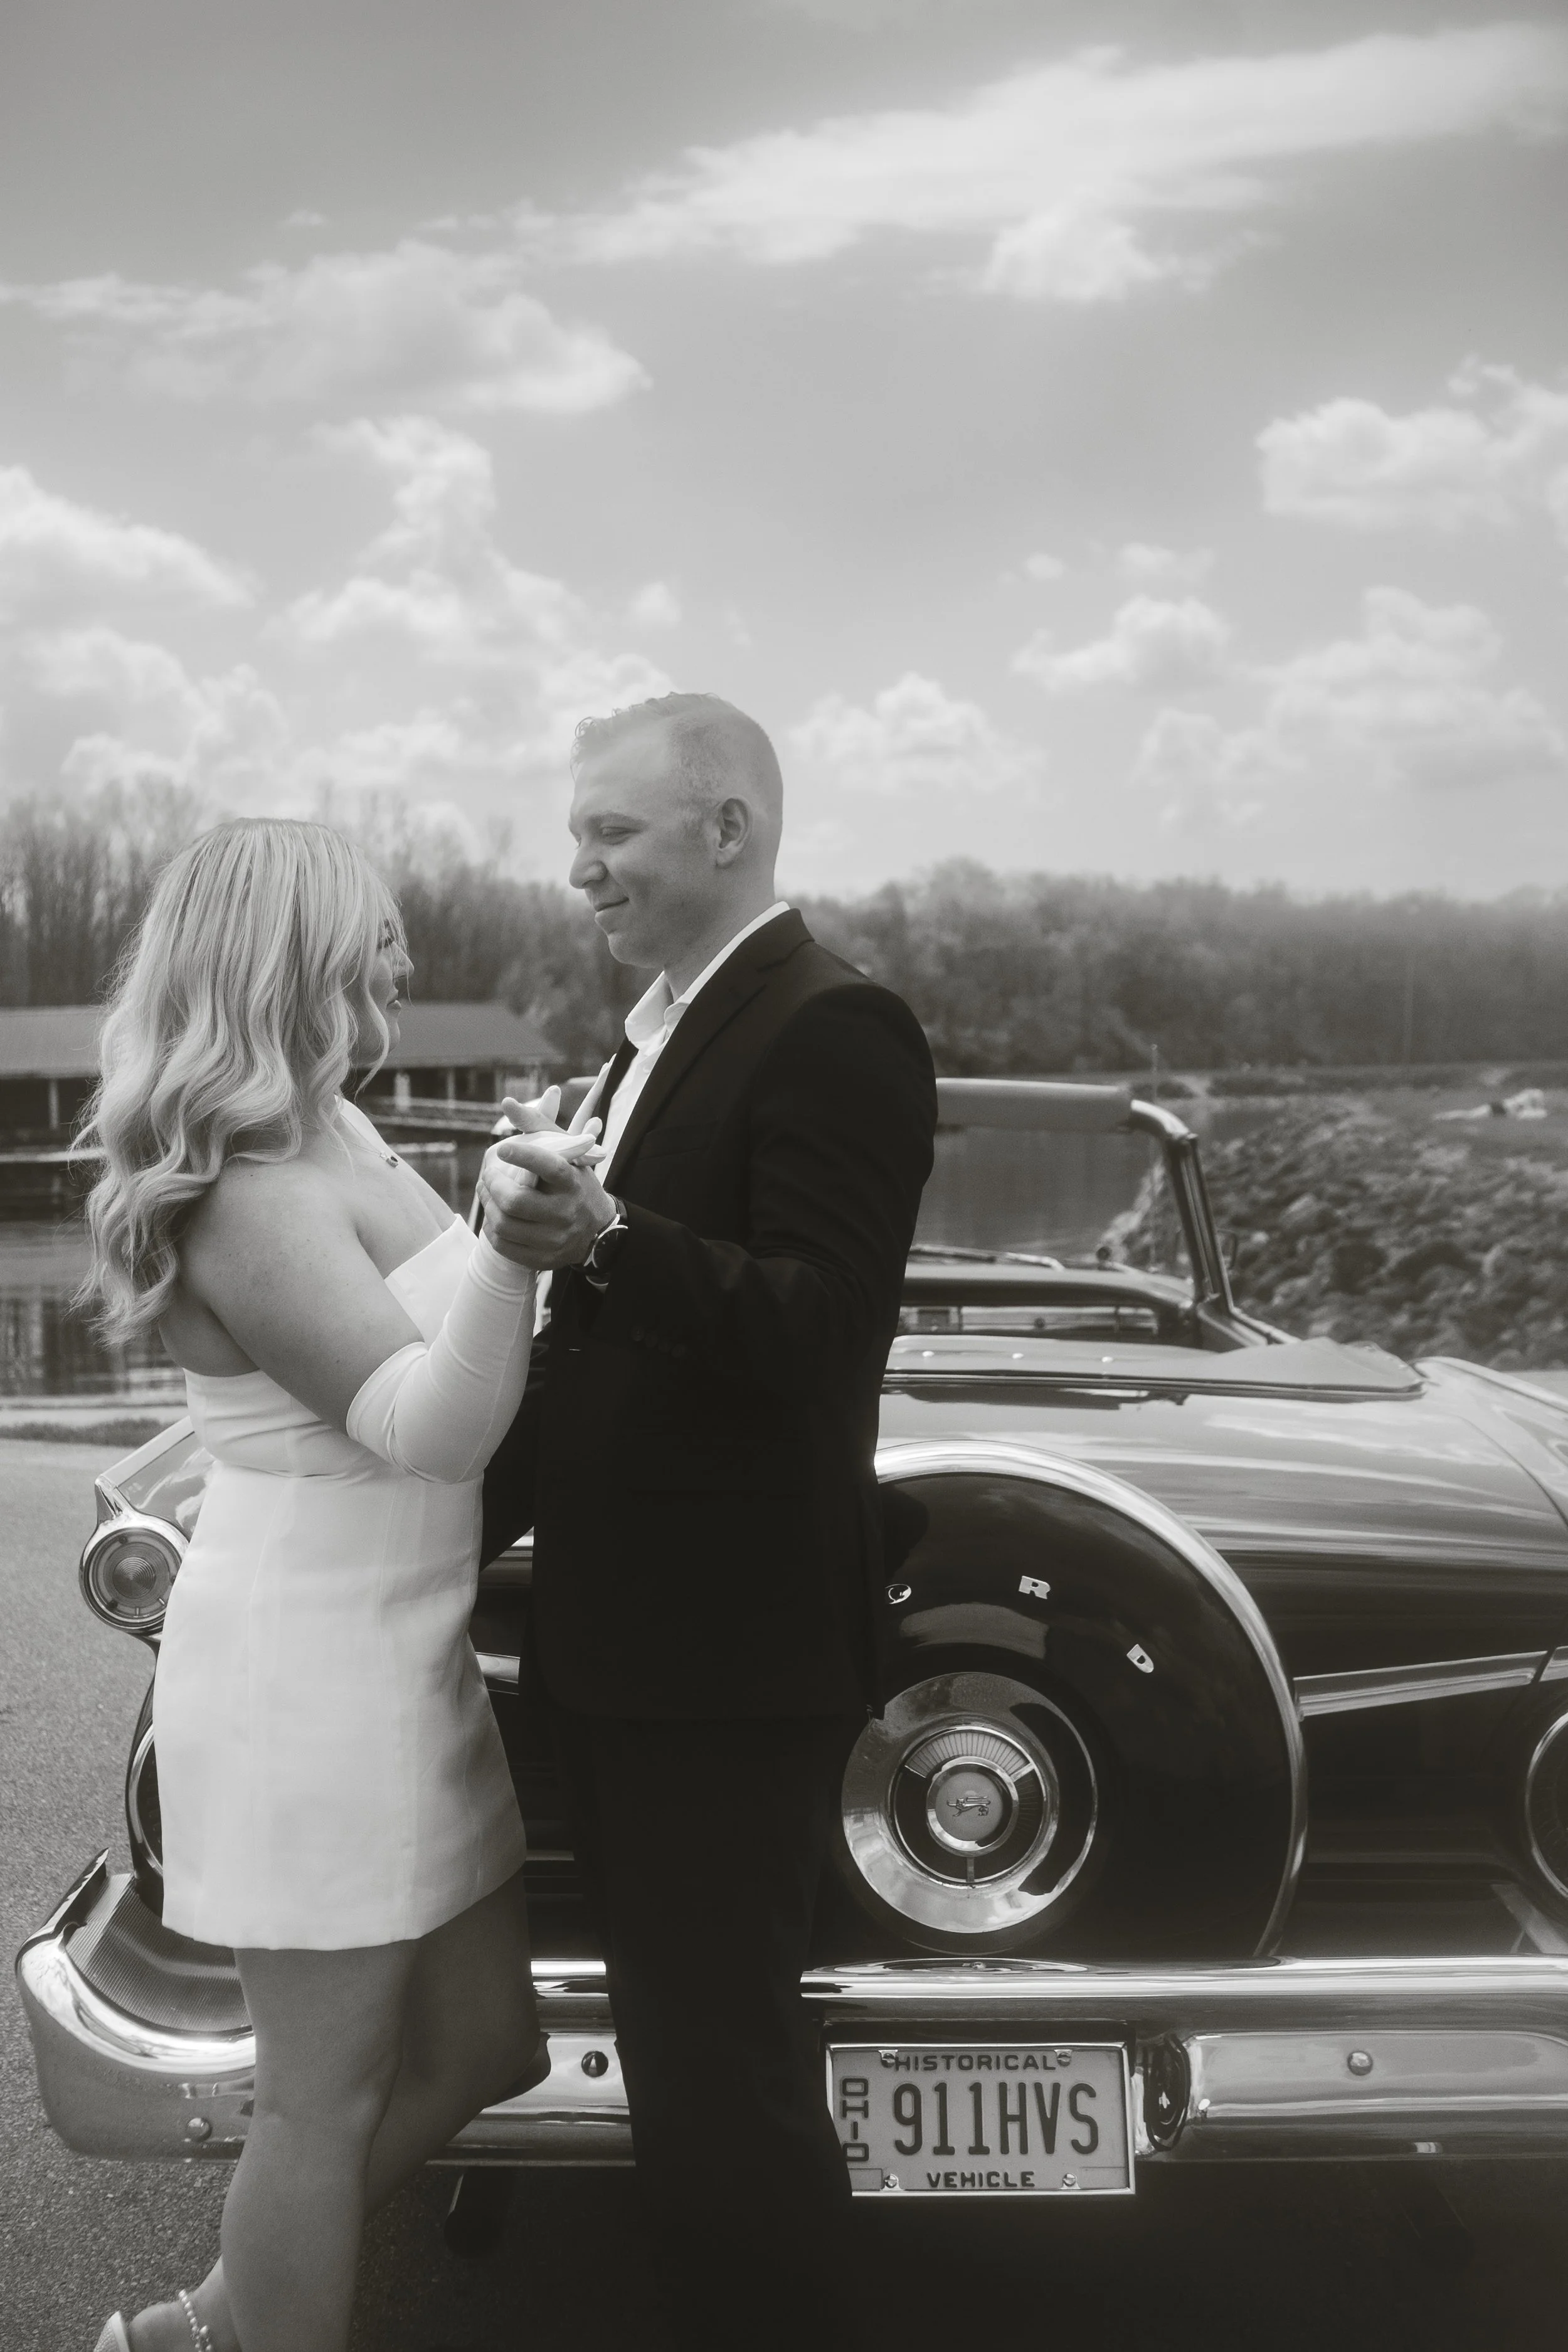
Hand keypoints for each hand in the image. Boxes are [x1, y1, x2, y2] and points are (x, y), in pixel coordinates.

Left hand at [479, 1131, 616, 1270]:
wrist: (597, 1230)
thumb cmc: (574, 1183)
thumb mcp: (566, 1152)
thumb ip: (537, 1125)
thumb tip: (507, 1103)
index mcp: (572, 1183)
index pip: (549, 1168)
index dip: (524, 1158)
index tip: (503, 1150)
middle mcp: (566, 1212)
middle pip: (516, 1201)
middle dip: (492, 1186)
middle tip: (488, 1176)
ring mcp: (555, 1239)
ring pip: (504, 1225)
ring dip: (487, 1206)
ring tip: (488, 1194)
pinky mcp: (544, 1259)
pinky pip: (505, 1246)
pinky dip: (491, 1230)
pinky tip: (494, 1217)